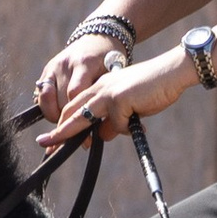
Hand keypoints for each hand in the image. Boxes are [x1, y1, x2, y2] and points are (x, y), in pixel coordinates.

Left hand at [33, 39, 196, 141]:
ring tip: (67, 145)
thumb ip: (113, 118)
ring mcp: (108, 92)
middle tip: (45, 145)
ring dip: (78, 135)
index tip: (52, 139)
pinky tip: (138, 124)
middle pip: (71, 111)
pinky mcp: (120, 99)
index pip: (74, 106)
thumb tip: (102, 135)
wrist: (172, 72)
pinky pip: (116, 126)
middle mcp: (100, 87)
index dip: (62, 123)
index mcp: (100, 86)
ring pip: (84, 118)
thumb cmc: (153, 88)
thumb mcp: (128, 105)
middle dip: (58, 131)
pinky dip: (125, 130)